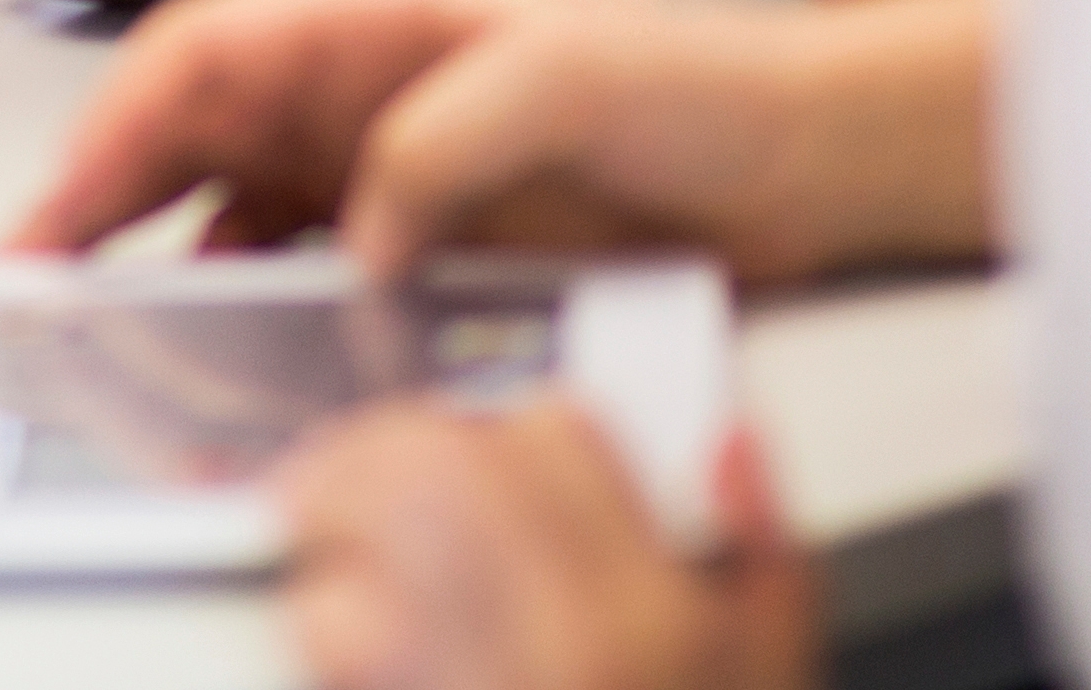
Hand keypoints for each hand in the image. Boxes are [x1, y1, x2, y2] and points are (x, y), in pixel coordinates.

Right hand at [8, 0, 997, 285]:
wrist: (808, 163)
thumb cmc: (706, 88)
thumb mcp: (568, 77)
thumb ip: (444, 138)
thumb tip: (356, 229)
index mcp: (377, 14)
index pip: (201, 58)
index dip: (113, 134)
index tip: (61, 212)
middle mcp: (362, 87)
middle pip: (189, 136)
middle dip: (97, 204)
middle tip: (30, 287)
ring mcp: (387, 164)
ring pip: (227, 210)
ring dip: (162, 268)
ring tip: (109, 341)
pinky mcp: (426, 240)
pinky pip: (301, 274)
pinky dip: (250, 316)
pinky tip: (231, 362)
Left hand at [284, 404, 819, 689]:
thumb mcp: (776, 672)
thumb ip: (767, 550)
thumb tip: (726, 436)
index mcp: (659, 618)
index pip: (560, 433)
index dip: (515, 427)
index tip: (496, 452)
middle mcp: (566, 646)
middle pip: (443, 457)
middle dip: (394, 444)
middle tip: (380, 466)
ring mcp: (473, 684)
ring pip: (369, 517)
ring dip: (335, 505)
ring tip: (331, 520)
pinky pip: (327, 624)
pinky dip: (315, 604)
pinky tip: (330, 618)